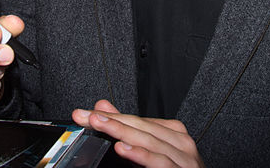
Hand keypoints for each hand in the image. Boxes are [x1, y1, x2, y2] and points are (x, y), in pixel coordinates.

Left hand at [72, 100, 204, 167]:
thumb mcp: (150, 152)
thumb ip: (126, 130)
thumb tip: (103, 107)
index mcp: (172, 133)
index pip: (136, 119)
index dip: (109, 115)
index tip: (85, 114)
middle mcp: (181, 141)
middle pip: (141, 126)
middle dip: (111, 120)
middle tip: (88, 116)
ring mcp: (184, 158)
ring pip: (148, 140)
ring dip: (121, 131)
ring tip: (100, 125)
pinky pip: (160, 162)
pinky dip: (141, 154)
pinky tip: (123, 148)